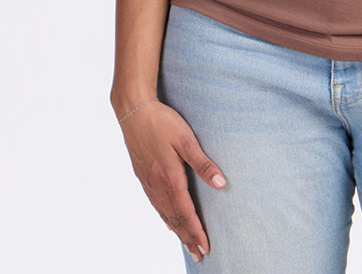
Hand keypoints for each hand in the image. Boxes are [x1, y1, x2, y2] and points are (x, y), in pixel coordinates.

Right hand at [118, 100, 225, 262]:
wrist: (134, 111)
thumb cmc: (162, 123)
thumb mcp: (186, 140)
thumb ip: (203, 163)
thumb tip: (222, 184)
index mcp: (170, 178)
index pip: (185, 213)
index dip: (196, 231)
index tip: (205, 247)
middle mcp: (157, 185)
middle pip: (174, 219)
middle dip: (187, 238)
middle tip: (198, 255)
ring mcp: (148, 182)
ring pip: (163, 213)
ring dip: (176, 230)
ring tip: (186, 243)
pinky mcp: (143, 175)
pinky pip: (155, 204)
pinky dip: (164, 217)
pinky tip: (168, 219)